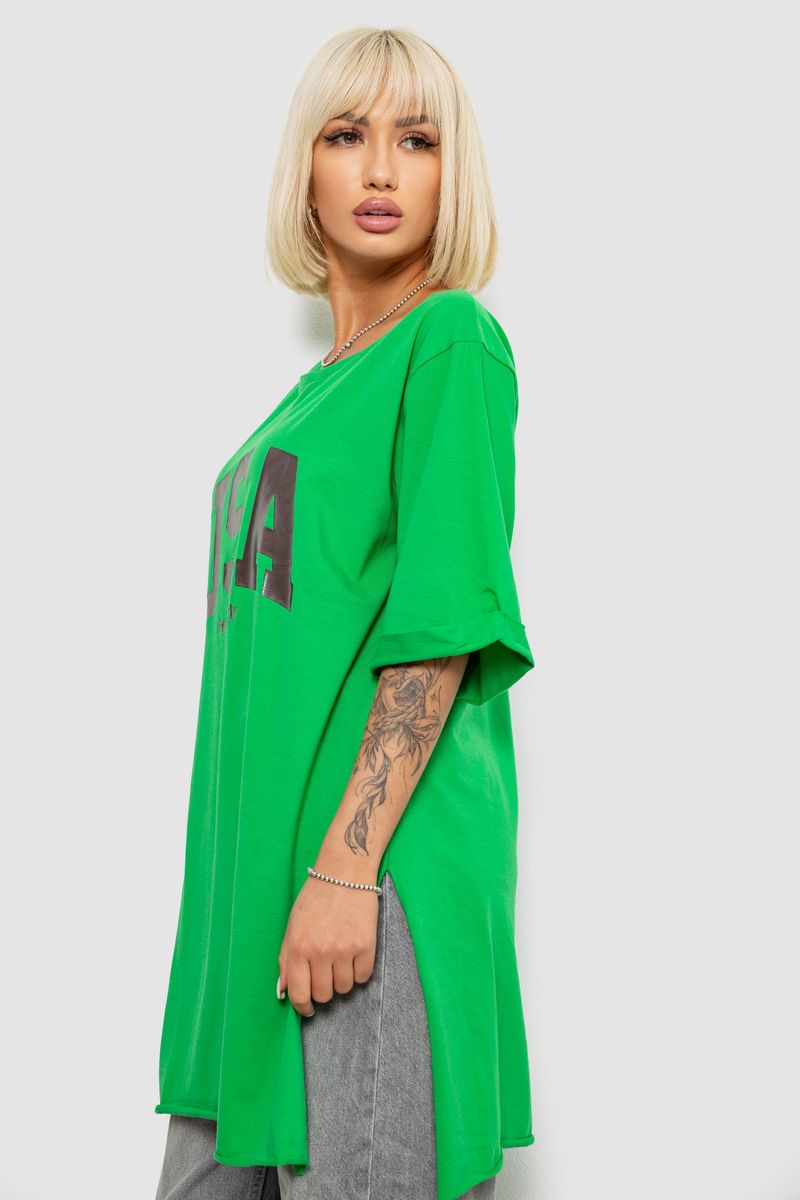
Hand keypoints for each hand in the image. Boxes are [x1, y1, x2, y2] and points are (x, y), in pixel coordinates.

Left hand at [277, 873, 379, 1017]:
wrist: (344, 874)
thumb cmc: (315, 898)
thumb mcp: (293, 926)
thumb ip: (285, 959)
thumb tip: (283, 991)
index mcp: (298, 948)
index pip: (299, 994)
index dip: (303, 1007)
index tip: (309, 1008)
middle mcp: (320, 952)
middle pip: (324, 994)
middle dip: (323, 990)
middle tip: (325, 975)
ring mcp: (344, 949)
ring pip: (344, 988)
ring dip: (342, 980)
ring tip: (340, 960)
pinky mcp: (366, 945)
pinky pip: (363, 977)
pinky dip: (359, 972)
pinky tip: (354, 956)